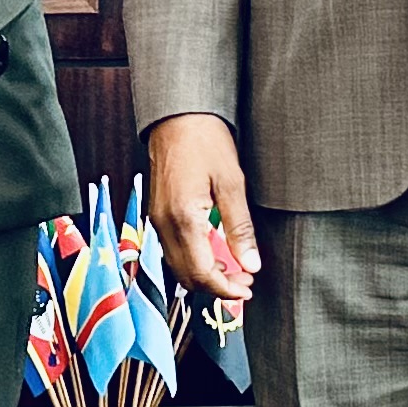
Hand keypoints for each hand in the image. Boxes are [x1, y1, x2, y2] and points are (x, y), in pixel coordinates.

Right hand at [146, 114, 261, 300]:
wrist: (177, 116)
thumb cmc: (206, 142)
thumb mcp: (232, 184)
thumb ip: (240, 228)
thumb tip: (250, 264)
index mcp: (183, 219)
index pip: (201, 273)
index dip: (225, 289)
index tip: (247, 290)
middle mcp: (164, 225)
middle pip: (186, 276)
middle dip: (216, 286)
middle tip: (245, 280)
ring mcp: (157, 220)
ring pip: (177, 266)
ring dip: (204, 275)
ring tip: (233, 269)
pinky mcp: (157, 213)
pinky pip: (172, 250)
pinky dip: (193, 261)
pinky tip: (214, 253)